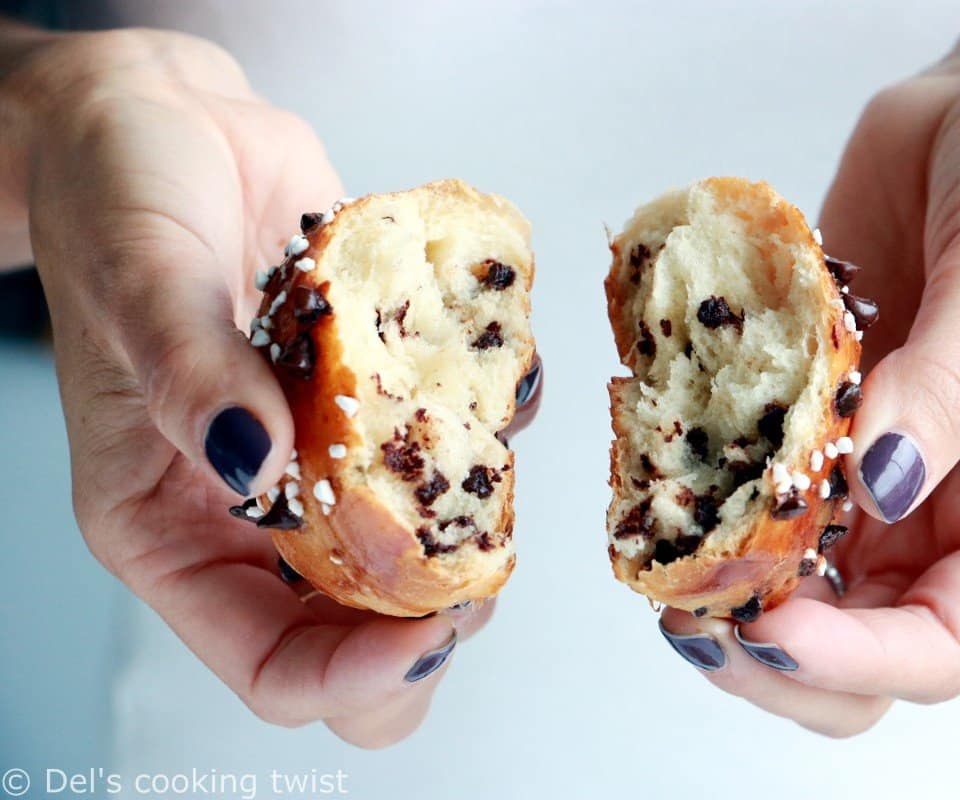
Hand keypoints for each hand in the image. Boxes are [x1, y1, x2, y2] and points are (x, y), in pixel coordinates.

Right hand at [4, 26, 488, 746]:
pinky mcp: (372, 397)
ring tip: (491, 447)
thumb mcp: (138, 279)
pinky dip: (493, 425)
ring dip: (476, 518)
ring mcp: (322, 456)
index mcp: (172, 529)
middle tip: (484, 559)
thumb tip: (256, 465)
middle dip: (435, 617)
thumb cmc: (116, 195)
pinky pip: (449, 444)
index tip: (436, 628)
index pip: (274, 664)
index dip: (362, 673)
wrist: (165, 120)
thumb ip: (195, 376)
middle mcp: (253, 511)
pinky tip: (498, 378)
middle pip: (363, 630)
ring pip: (421, 550)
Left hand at [659, 7, 959, 734]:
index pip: (942, 643)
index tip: (769, 625)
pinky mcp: (821, 413)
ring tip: (659, 551)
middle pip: (857, 639)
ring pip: (794, 576)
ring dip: (723, 577)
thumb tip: (878, 482)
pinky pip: (757, 481)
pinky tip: (660, 476)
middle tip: (691, 607)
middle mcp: (954, 510)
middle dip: (771, 645)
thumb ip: (943, 391)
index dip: (851, 657)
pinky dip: (706, 493)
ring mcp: (878, 469)